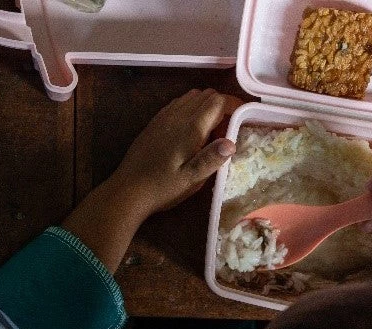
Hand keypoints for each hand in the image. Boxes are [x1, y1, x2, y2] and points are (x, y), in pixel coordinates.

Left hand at [96, 88, 240, 218]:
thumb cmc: (163, 187)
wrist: (128, 189)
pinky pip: (178, 104)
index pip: (218, 101)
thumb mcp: (192, 179)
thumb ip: (212, 159)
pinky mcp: (155, 122)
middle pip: (206, 95)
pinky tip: (191, 128)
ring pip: (191, 96)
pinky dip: (191, 108)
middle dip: (222, 105)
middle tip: (228, 127)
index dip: (233, 105)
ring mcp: (164, 117)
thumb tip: (232, 142)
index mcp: (190, 128)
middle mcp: (177, 115)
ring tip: (211, 128)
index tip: (243, 117)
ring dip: (206, 105)